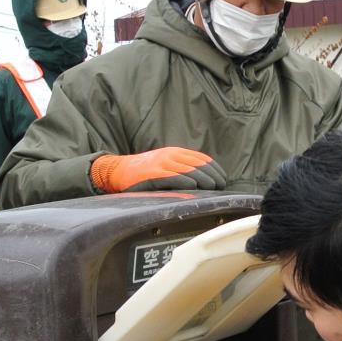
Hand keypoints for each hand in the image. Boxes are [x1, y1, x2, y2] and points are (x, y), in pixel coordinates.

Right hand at [90, 146, 227, 193]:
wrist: (118, 171)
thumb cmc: (144, 172)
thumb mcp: (164, 165)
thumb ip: (181, 168)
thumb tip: (204, 180)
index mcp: (174, 152)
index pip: (201, 158)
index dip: (215, 168)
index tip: (222, 178)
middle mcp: (170, 155)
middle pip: (199, 164)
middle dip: (212, 175)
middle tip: (220, 185)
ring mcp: (161, 164)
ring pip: (190, 170)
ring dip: (204, 179)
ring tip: (213, 188)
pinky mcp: (154, 174)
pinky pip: (175, 177)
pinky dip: (187, 182)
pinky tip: (195, 187)